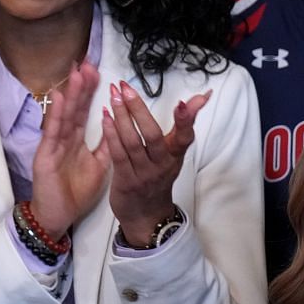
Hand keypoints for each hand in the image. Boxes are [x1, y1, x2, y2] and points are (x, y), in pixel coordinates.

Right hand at [27, 62, 109, 237]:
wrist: (58, 216)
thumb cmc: (75, 193)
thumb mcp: (99, 167)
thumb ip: (106, 146)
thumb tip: (116, 124)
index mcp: (76, 140)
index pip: (84, 111)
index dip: (91, 92)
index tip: (98, 72)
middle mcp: (64, 138)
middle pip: (74, 108)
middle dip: (81, 86)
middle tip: (88, 63)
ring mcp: (53, 145)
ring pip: (64, 115)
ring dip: (69, 94)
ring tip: (76, 73)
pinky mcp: (45, 155)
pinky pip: (52, 133)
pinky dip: (55, 114)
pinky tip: (58, 97)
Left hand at [104, 81, 209, 245]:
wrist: (146, 216)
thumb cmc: (157, 179)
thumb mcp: (172, 154)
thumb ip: (181, 126)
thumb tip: (198, 98)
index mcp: (175, 156)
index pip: (185, 136)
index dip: (187, 119)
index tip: (188, 101)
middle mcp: (162, 165)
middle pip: (153, 134)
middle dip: (138, 108)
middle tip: (126, 87)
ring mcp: (143, 174)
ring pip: (133, 142)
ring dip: (121, 116)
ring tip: (113, 95)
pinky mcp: (126, 180)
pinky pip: (118, 154)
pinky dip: (111, 133)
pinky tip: (105, 116)